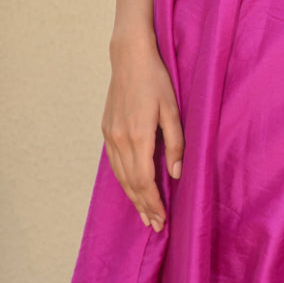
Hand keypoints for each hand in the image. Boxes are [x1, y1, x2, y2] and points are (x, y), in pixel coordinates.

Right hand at [101, 30, 183, 232]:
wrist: (129, 57)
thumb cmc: (156, 79)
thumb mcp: (172, 108)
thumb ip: (176, 142)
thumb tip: (176, 173)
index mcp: (138, 136)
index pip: (144, 180)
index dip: (153, 202)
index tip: (162, 219)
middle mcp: (120, 140)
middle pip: (130, 184)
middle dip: (143, 206)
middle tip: (155, 225)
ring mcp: (110, 135)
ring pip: (120, 176)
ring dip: (132, 197)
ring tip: (144, 214)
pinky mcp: (106, 130)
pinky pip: (115, 164)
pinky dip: (124, 181)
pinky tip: (131, 187)